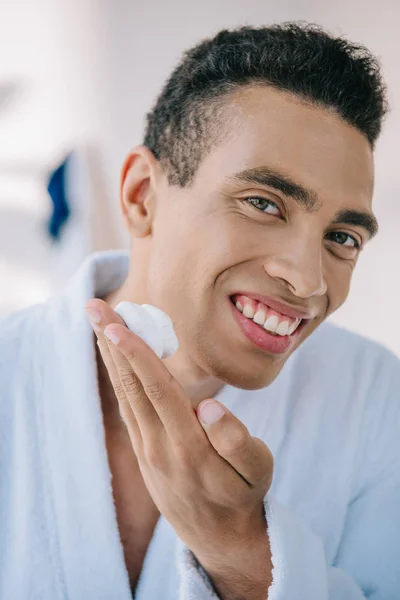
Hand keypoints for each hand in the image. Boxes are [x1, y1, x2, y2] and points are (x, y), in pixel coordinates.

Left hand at [85, 299, 273, 597]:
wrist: (217, 536)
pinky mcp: (143, 449)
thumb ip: (236, 440)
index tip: (118, 324)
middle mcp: (158, 446)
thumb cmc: (242, 495)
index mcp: (188, 446)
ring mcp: (146, 448)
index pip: (158, 390)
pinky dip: (118, 375)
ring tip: (98, 322)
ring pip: (124, 393)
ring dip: (110, 355)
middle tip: (94, 307)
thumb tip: (211, 406)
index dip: (138, 355)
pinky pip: (127, 405)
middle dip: (111, 343)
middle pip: (130, 385)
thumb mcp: (257, 470)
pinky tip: (114, 355)